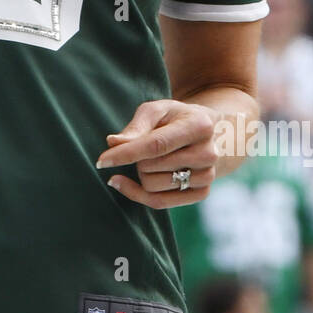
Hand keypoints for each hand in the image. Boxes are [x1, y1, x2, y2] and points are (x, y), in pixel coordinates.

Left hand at [95, 99, 219, 207]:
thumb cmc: (176, 118)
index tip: (101, 160)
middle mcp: (208, 153)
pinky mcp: (202, 193)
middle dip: (135, 159)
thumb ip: (136, 126)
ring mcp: (208, 176)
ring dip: (140, 174)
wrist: (211, 133)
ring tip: (150, 160)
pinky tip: (130, 182)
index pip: (156, 145)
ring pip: (153, 186)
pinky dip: (138, 194)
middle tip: (141, 147)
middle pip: (151, 167)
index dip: (126, 153)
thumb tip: (113, 142)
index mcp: (199, 126)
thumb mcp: (158, 110)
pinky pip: (160, 202)